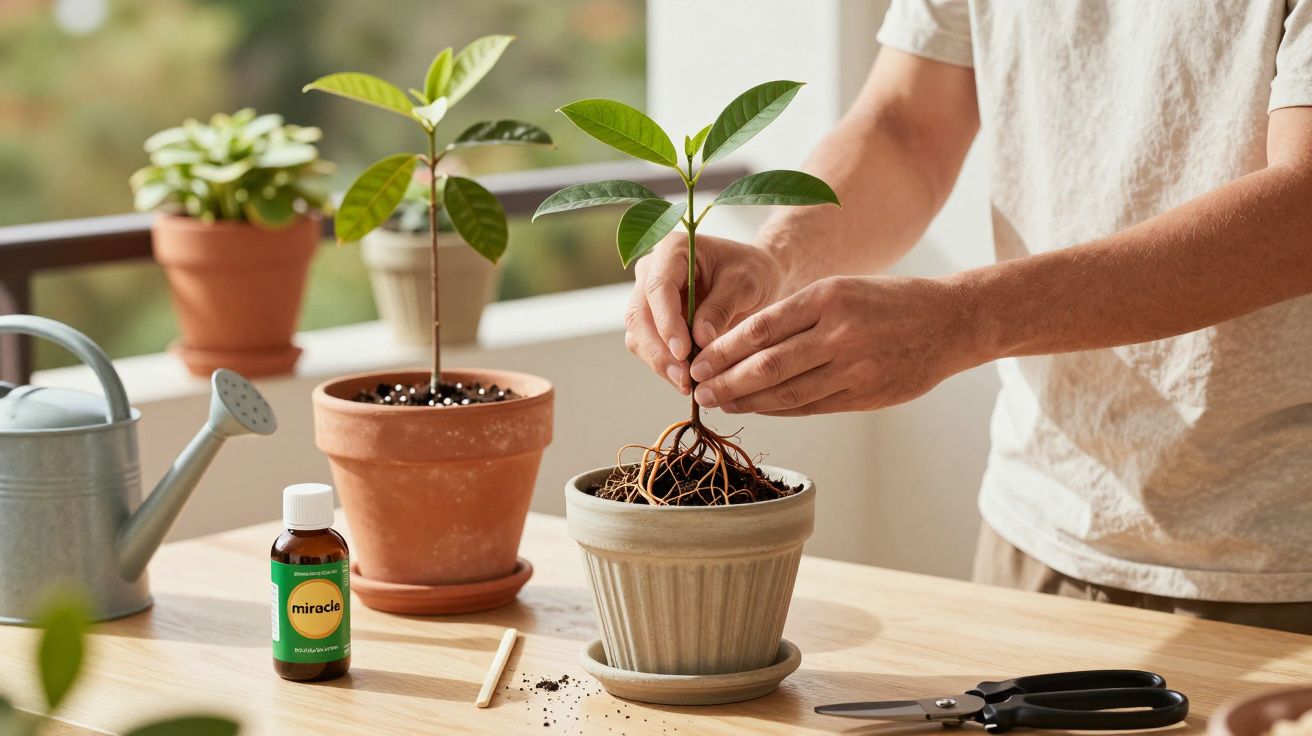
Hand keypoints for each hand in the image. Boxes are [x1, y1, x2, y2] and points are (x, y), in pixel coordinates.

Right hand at [625, 232, 786, 393]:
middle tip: (684, 379)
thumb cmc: (752, 272)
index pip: (658, 288)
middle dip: (659, 351)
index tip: (684, 352)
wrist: (754, 278)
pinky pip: (648, 346)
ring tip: (687, 385)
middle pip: (639, 315)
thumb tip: (699, 340)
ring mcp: (647, 296)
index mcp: (672, 250)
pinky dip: (664, 366)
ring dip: (659, 363)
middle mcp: (651, 271)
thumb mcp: (746, 283)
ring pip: (638, 335)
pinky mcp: (652, 320)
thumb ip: (722, 307)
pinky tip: (686, 380)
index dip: (667, 323)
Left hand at [687, 275, 982, 415]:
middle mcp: (838, 333)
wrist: (951, 322)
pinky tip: (757, 408)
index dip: (722, 350)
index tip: (697, 360)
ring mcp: (854, 368)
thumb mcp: (842, 290)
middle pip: (766, 365)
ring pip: (786, 393)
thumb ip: (797, 314)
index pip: (760, 328)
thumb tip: (740, 343)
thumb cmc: (889, 302)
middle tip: (698, 389)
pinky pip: (810, 407)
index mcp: (828, 298)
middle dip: (725, 381)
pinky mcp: (865, 395)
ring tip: (721, 402)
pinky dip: (778, 409)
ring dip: (746, 401)